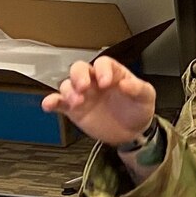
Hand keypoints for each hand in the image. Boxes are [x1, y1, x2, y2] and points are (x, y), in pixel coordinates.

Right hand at [42, 57, 156, 146]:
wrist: (132, 132)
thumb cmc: (138, 109)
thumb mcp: (146, 97)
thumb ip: (139, 88)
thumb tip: (128, 83)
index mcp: (112, 74)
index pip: (103, 63)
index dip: (103, 70)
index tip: (105, 82)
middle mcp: (94, 81)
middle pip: (80, 69)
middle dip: (79, 76)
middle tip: (84, 87)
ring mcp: (83, 94)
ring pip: (67, 85)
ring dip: (68, 92)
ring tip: (77, 102)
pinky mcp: (73, 109)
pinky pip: (58, 102)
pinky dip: (51, 102)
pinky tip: (49, 104)